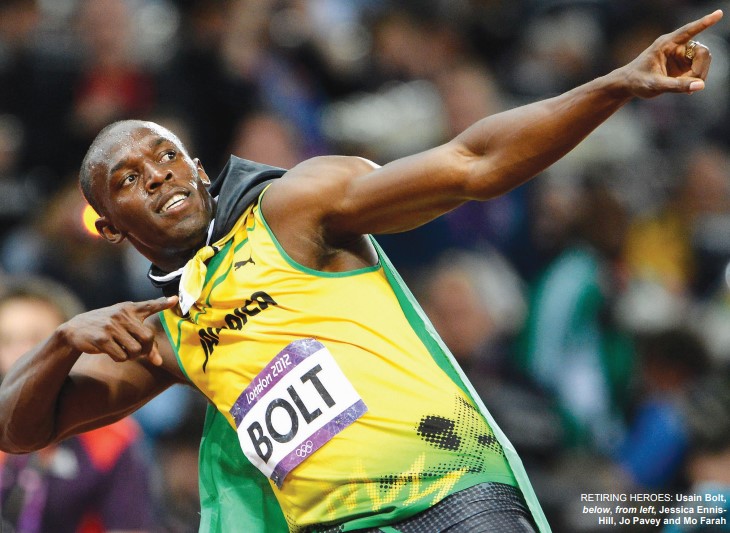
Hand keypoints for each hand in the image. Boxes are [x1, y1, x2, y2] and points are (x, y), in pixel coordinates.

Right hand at [59, 296, 177, 365]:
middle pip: (148, 337)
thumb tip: (159, 362)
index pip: (148, 305)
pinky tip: (113, 352)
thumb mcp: (124, 327)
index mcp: (128, 308)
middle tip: (138, 351)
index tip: (175, 300)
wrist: (75, 329)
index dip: (162, 304)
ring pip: (136, 349)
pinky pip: (122, 356)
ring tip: (123, 351)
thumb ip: (144, 340)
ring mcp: (111, 326)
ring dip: (132, 356)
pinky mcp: (102, 339)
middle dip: (146, 349)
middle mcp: (121, 315)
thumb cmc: (106, 328)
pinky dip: (120, 358)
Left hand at [619, 9, 722, 97]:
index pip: (689, 30)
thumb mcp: (655, 85)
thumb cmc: (637, 82)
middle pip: (702, 52)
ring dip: (698, 75)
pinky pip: (699, 69)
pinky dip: (696, 80)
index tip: (719, 13)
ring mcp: (681, 54)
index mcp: (666, 44)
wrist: (628, 85)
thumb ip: (677, 85)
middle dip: (700, 69)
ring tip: (685, 89)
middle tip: (690, 84)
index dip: (705, 22)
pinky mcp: (683, 64)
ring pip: (703, 61)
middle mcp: (676, 46)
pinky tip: (687, 89)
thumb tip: (701, 85)